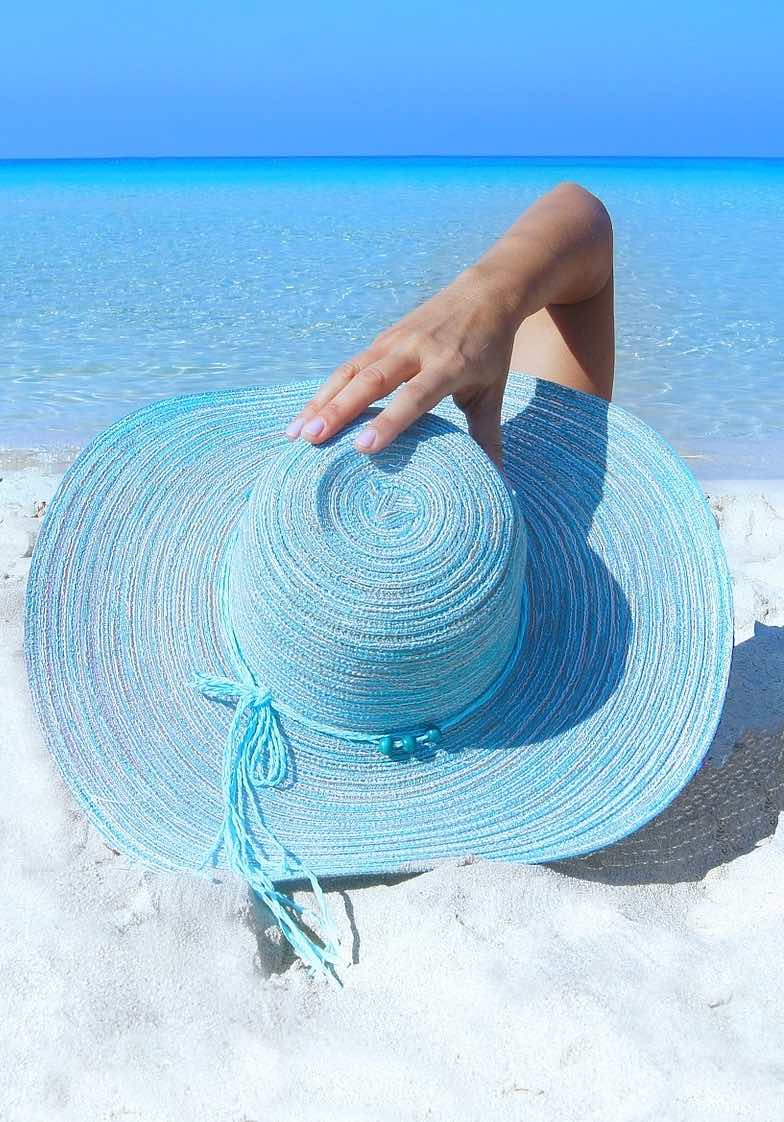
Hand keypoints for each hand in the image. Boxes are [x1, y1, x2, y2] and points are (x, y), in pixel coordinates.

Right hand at [284, 270, 516, 466]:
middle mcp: (415, 350)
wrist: (485, 293)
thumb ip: (488, 435)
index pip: (415, 396)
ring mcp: (393, 342)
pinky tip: (305, 416)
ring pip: (350, 372)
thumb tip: (498, 481)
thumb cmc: (490, 350)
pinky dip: (324, 391)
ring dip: (321, 402)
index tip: (363, 446)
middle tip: (311, 439)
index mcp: (448, 365)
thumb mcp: (493, 391)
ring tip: (295, 433)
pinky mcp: (380, 340)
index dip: (389, 421)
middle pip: (371, 382)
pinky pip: (348, 367)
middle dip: (339, 411)